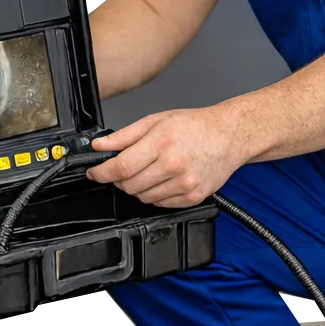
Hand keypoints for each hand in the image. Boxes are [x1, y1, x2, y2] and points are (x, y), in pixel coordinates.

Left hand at [86, 106, 243, 208]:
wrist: (229, 136)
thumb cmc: (195, 126)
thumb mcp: (156, 121)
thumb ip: (125, 136)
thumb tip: (100, 146)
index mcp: (162, 143)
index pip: (121, 167)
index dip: (102, 173)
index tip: (95, 173)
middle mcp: (174, 166)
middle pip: (129, 186)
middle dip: (119, 180)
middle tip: (124, 169)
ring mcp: (184, 184)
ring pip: (143, 198)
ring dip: (137, 188)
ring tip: (148, 171)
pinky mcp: (192, 197)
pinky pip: (161, 204)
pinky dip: (155, 195)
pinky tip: (163, 179)